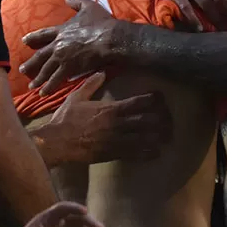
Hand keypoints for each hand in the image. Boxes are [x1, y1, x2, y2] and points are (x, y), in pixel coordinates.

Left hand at [22, 0, 121, 95]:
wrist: (108, 38)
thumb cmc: (101, 22)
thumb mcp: (89, 6)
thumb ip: (77, 2)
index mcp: (62, 30)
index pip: (43, 34)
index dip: (33, 37)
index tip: (24, 41)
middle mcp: (58, 44)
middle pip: (41, 55)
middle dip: (31, 63)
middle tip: (21, 69)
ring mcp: (62, 57)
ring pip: (46, 70)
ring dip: (38, 79)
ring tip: (31, 87)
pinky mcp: (69, 68)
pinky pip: (56, 79)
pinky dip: (49, 87)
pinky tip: (43, 93)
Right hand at [43, 72, 172, 163]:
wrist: (57, 142)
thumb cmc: (65, 119)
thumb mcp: (76, 98)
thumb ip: (90, 85)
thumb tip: (101, 72)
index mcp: (110, 109)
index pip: (138, 103)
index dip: (153, 100)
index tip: (160, 98)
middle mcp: (117, 124)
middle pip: (147, 121)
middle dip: (161, 120)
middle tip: (170, 119)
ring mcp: (116, 140)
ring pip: (144, 138)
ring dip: (158, 137)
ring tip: (168, 136)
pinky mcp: (113, 154)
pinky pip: (135, 154)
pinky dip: (148, 153)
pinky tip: (157, 152)